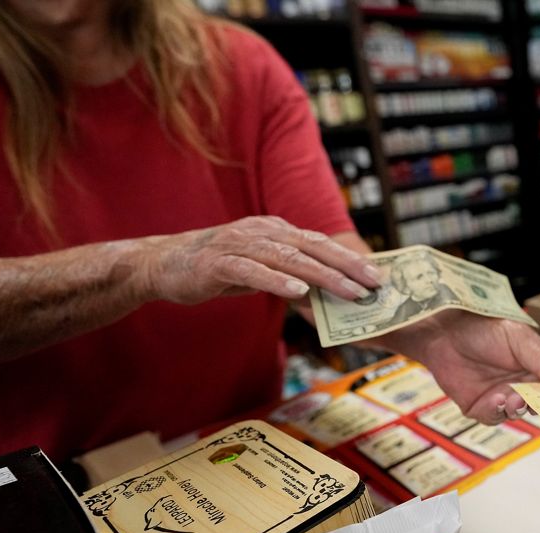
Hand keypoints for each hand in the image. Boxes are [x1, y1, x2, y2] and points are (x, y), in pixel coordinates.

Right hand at [134, 216, 380, 303]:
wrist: (161, 264)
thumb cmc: (216, 268)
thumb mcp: (259, 268)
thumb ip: (288, 274)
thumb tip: (323, 292)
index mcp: (274, 230)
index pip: (319, 243)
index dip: (350, 258)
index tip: (378, 275)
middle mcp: (261, 232)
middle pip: (312, 247)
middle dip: (347, 265)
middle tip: (374, 283)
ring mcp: (238, 245)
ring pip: (288, 259)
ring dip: (322, 276)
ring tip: (348, 291)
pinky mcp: (218, 263)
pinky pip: (253, 272)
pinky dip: (277, 281)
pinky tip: (298, 293)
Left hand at [380, 310, 539, 423]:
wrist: (441, 330)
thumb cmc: (481, 326)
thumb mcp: (518, 338)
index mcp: (538, 366)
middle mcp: (523, 384)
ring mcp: (502, 397)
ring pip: (519, 414)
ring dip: (518, 408)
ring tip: (514, 398)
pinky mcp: (481, 407)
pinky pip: (494, 418)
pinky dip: (496, 412)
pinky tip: (494, 399)